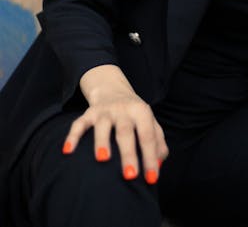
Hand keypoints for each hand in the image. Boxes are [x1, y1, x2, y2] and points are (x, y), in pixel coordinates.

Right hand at [62, 66, 168, 184]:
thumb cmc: (135, 115)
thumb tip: (159, 164)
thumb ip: (158, 142)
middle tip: (130, 176)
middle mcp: (123, 109)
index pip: (148, 136)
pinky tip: (68, 150)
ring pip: (102, 125)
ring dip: (102, 141)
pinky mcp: (89, 113)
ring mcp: (105, 110)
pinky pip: (79, 123)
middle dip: (128, 153)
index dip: (150, 157)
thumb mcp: (150, 122)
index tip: (151, 179)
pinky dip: (73, 136)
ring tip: (103, 159)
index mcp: (141, 112)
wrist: (113, 89)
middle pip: (126, 131)